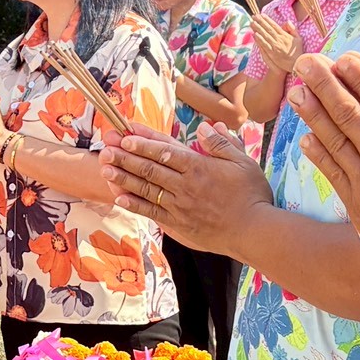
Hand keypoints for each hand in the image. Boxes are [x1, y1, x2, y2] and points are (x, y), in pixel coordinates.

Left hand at [97, 121, 272, 254]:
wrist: (254, 232)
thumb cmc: (252, 196)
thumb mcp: (243, 163)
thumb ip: (222, 144)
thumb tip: (206, 127)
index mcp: (199, 167)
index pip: (165, 151)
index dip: (144, 141)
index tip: (126, 134)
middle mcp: (185, 185)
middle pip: (149, 168)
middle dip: (125, 156)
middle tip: (105, 147)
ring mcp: (179, 206)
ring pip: (146, 188)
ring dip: (123, 177)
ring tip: (104, 168)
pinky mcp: (178, 224)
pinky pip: (151, 212)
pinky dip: (134, 204)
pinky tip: (118, 197)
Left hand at [252, 15, 303, 73]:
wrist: (297, 64)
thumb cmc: (298, 51)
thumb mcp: (298, 38)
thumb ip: (292, 29)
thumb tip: (287, 21)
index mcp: (285, 35)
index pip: (274, 26)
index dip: (267, 20)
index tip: (261, 14)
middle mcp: (279, 40)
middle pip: (268, 29)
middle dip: (260, 22)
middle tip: (254, 16)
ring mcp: (275, 46)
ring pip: (265, 36)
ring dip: (258, 29)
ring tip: (252, 23)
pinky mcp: (272, 53)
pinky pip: (264, 45)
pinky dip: (259, 40)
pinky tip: (255, 34)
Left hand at [289, 52, 359, 276]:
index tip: (343, 60)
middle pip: (350, 115)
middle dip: (326, 87)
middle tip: (305, 64)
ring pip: (334, 140)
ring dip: (312, 114)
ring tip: (295, 92)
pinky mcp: (356, 202)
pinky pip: (332, 172)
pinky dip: (317, 153)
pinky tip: (304, 138)